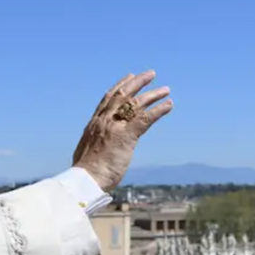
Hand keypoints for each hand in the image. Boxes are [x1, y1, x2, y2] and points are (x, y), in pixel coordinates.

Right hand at [72, 70, 171, 191]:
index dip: (119, 86)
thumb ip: (92, 144)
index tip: (128, 78)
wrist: (85, 179)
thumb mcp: (85, 152)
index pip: (107, 99)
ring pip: (136, 103)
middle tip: (150, 74)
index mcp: (94, 123)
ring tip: (165, 89)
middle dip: (137, 82)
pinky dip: (159, 110)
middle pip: (122, 94)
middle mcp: (104, 120)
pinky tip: (169, 105)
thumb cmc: (85, 173)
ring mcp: (115, 127)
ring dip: (152, 94)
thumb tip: (93, 149)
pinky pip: (146, 118)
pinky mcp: (127, 136)